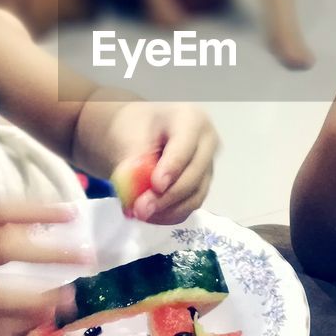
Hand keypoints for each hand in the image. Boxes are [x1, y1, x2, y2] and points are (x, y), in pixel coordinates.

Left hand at [104, 101, 218, 223]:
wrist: (137, 134)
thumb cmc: (135, 127)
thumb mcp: (129, 136)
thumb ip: (133, 162)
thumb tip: (137, 191)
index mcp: (192, 120)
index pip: (185, 147)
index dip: (172, 168)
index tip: (156, 185)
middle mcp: (207, 144)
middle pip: (194, 176)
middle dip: (167, 197)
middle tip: (140, 209)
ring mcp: (206, 167)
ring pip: (194, 197)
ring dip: (167, 211)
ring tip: (138, 213)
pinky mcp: (200, 187)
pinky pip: (189, 207)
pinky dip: (168, 215)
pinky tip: (148, 215)